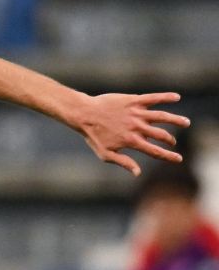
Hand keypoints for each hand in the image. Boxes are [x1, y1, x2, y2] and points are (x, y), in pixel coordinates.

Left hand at [74, 92, 189, 174]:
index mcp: (131, 141)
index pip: (155, 151)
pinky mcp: (134, 101)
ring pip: (162, 116)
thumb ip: (123, 162)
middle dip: (170, 140)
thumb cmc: (93, 135)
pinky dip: (166, 97)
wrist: (84, 114)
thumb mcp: (105, 154)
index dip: (168, 156)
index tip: (179, 159)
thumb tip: (138, 173)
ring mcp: (137, 113)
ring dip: (176, 120)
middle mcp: (137, 127)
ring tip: (186, 122)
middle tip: (172, 142)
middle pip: (161, 134)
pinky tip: (176, 97)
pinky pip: (153, 98)